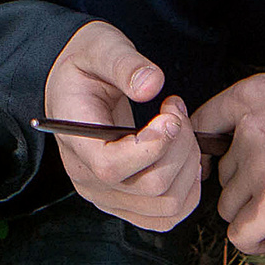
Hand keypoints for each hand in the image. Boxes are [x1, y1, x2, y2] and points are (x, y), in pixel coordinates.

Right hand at [42, 21, 199, 231]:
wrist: (75, 84)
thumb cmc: (86, 64)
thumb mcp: (100, 47)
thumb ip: (124, 64)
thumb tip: (152, 85)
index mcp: (75, 141)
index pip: (112, 167)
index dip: (152, 146)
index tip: (170, 114)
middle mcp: (88, 179)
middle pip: (151, 189)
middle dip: (181, 147)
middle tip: (176, 111)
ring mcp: (107, 197)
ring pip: (166, 207)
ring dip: (189, 167)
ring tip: (180, 131)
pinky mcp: (125, 203)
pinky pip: (166, 217)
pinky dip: (188, 189)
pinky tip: (183, 156)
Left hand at [190, 75, 264, 254]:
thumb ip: (261, 119)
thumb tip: (233, 159)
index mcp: (251, 95)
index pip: (201, 125)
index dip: (210, 153)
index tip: (231, 168)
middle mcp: (247, 127)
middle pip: (221, 172)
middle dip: (248, 187)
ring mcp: (258, 167)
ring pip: (228, 205)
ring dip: (253, 214)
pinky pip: (239, 235)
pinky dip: (255, 242)